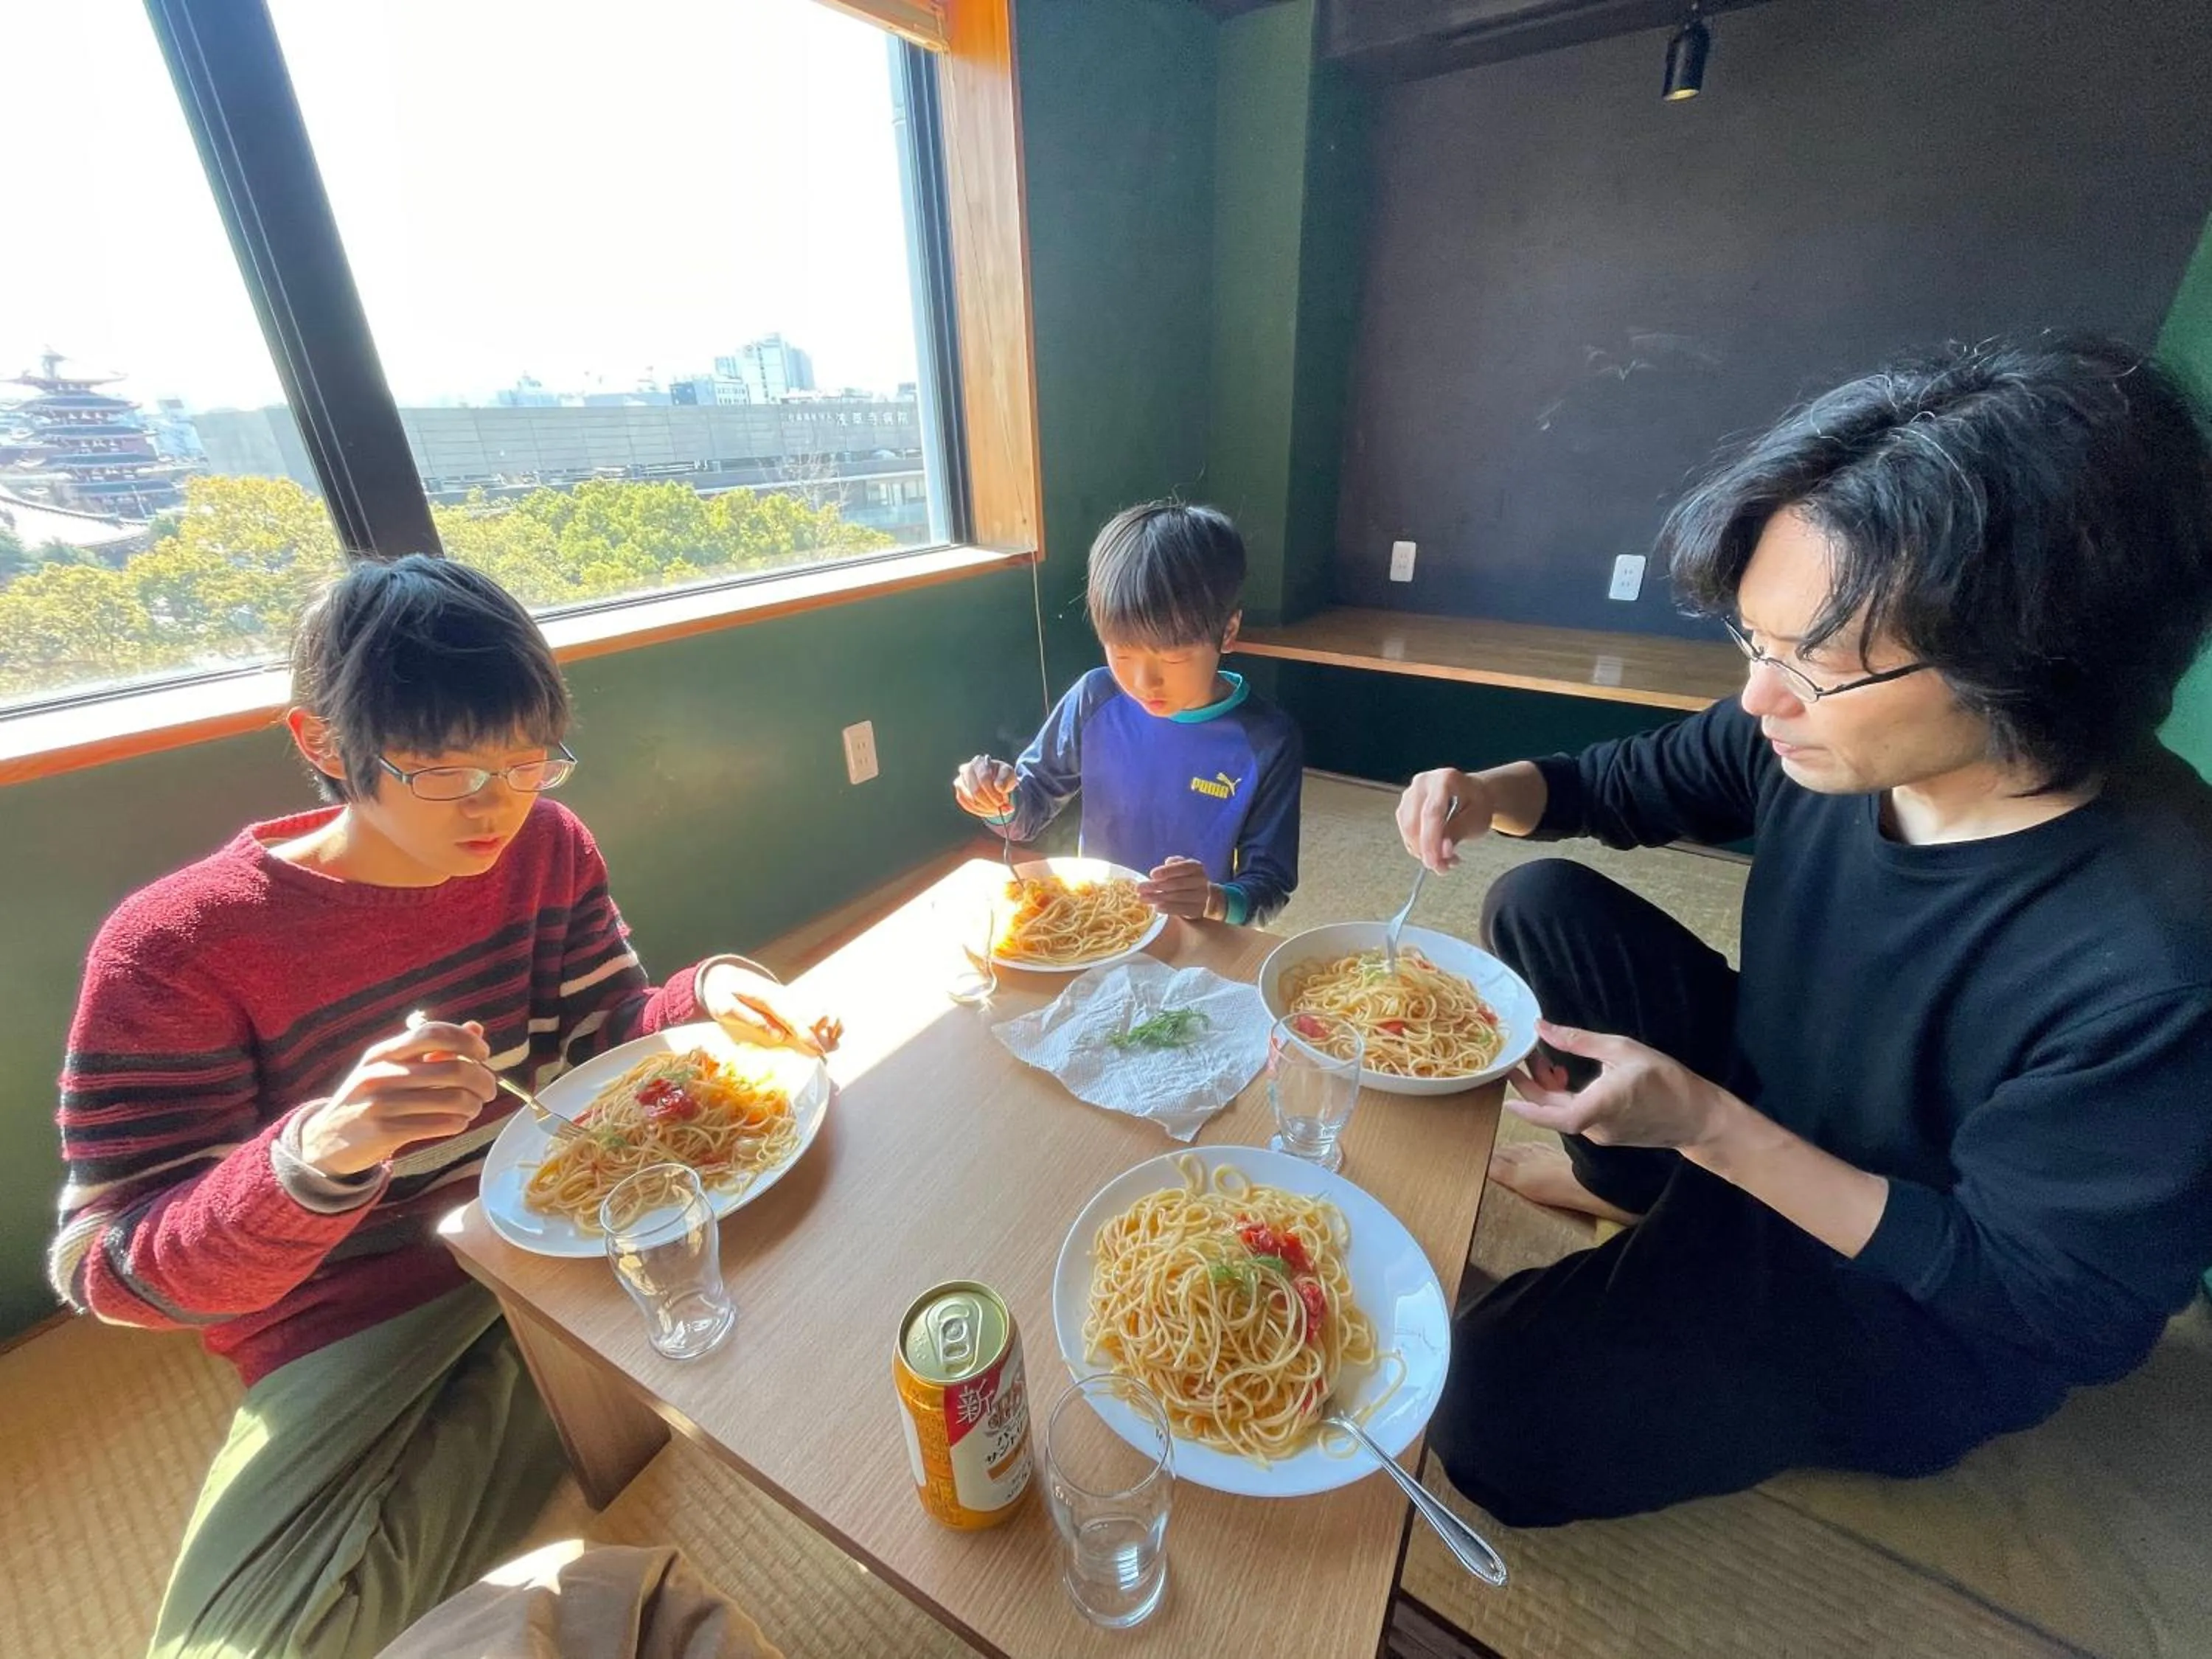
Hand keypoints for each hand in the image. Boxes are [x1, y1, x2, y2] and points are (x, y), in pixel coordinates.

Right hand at [296, 1020, 495, 1176]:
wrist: (327, 1141)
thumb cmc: (371, 1099)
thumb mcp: (392, 1068)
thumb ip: (433, 1049)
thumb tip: (475, 1028)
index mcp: (383, 1053)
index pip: (433, 1033)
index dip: (466, 1041)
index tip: (483, 1053)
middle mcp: (380, 1073)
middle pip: (453, 1068)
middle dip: (482, 1079)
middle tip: (489, 1089)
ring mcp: (381, 1103)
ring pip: (453, 1099)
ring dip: (473, 1105)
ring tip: (473, 1107)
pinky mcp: (385, 1131)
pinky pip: (440, 1124)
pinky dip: (458, 1123)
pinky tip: (457, 1122)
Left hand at [701, 960, 842, 1055]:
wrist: (722, 975)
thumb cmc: (721, 994)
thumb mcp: (724, 1007)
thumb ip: (750, 1018)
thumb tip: (779, 1035)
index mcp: (767, 997)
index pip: (791, 1016)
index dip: (805, 1033)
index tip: (818, 1049)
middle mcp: (782, 996)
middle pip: (810, 1012)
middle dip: (823, 1030)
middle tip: (829, 1051)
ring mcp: (786, 998)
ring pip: (813, 1010)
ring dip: (827, 1025)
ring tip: (833, 1044)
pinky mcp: (787, 1003)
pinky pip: (807, 1012)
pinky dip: (821, 1022)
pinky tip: (828, 1035)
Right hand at [953, 755, 1017, 818]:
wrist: (995, 780)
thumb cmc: (1002, 776)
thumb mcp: (1008, 774)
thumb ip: (1005, 779)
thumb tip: (999, 788)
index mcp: (979, 762)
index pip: (984, 779)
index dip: (993, 792)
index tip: (1002, 802)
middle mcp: (966, 770)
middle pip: (976, 791)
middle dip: (990, 803)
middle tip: (1000, 808)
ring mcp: (960, 782)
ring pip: (971, 800)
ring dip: (986, 808)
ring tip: (997, 810)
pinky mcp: (960, 794)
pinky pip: (968, 806)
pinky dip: (980, 811)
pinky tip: (989, 811)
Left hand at [1139, 856, 1213, 918]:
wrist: (1201, 897)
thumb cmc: (1184, 879)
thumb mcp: (1180, 868)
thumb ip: (1173, 864)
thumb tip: (1167, 862)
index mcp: (1196, 867)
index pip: (1183, 867)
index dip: (1167, 871)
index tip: (1152, 874)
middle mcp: (1201, 881)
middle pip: (1177, 883)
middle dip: (1156, 885)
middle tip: (1139, 888)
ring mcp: (1201, 897)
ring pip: (1178, 897)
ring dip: (1158, 898)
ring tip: (1142, 898)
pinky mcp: (1198, 910)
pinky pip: (1181, 909)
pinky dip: (1168, 908)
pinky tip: (1156, 908)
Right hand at [1396, 769, 1489, 873]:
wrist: (1473, 795)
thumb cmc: (1477, 805)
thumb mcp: (1477, 819)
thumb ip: (1458, 833)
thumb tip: (1441, 852)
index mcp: (1445, 779)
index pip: (1431, 813)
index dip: (1431, 841)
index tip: (1435, 863)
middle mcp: (1423, 782)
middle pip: (1414, 821)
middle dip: (1425, 850)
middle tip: (1442, 868)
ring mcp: (1411, 792)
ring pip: (1406, 828)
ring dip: (1422, 850)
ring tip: (1444, 860)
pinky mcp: (1405, 805)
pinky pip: (1406, 831)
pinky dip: (1418, 846)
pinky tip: (1435, 851)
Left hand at [1504, 1020, 1738, 1149]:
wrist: (1697, 1117)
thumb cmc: (1664, 1079)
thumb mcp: (1621, 1049)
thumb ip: (1578, 1041)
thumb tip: (1542, 1027)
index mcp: (1601, 1106)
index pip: (1557, 1116)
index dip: (1530, 1108)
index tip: (1508, 1097)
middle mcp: (1596, 1127)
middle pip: (1552, 1111)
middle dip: (1531, 1085)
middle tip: (1519, 1059)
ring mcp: (1601, 1135)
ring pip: (1563, 1113)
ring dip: (1548, 1089)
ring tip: (1544, 1060)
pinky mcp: (1606, 1135)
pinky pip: (1576, 1117)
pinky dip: (1564, 1097)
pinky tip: (1565, 1075)